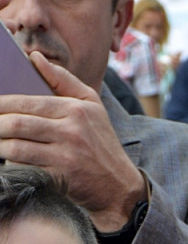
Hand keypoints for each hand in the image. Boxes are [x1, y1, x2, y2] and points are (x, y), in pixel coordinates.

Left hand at [0, 52, 145, 229]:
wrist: (119, 185)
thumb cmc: (102, 142)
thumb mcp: (92, 105)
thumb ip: (63, 79)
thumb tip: (35, 58)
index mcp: (75, 109)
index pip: (26, 102)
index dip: (2, 104)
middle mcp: (71, 131)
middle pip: (16, 123)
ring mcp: (65, 155)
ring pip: (15, 147)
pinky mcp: (59, 176)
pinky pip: (24, 167)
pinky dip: (11, 163)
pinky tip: (10, 160)